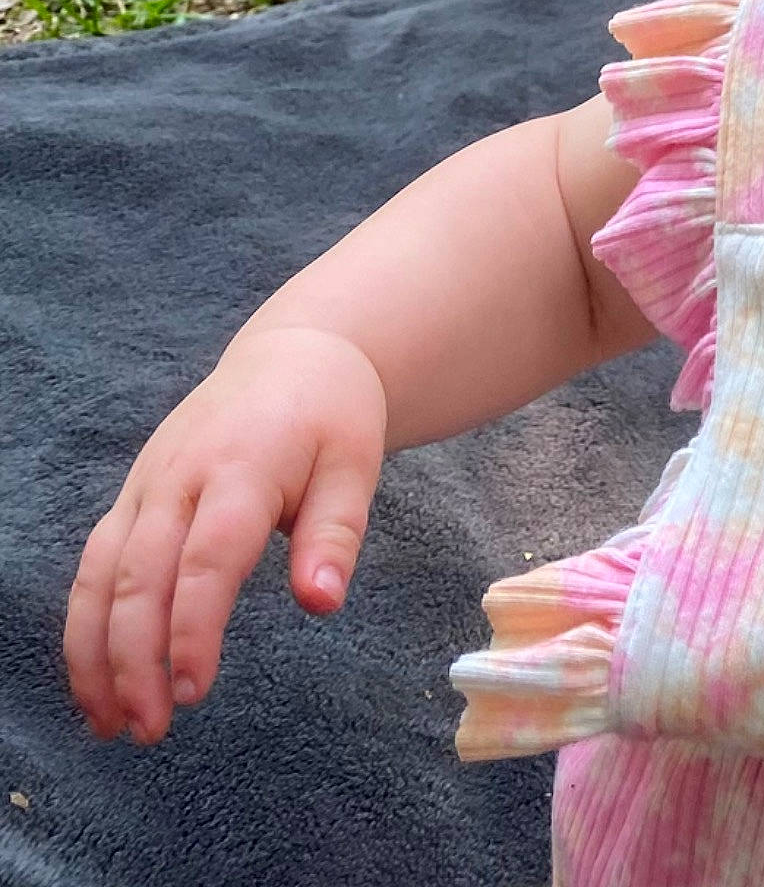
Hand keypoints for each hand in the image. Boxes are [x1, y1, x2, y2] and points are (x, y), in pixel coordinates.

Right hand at [65, 325, 387, 746]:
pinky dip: (85, 626)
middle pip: (138, 575)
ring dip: (94, 654)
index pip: (207, 558)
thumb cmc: (330, 414)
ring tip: (110, 724)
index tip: (195, 692)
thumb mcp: (355, 463)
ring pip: (98, 575)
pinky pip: (94, 566)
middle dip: (133, 660)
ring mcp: (146, 485)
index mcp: (241, 466)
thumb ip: (337, 533)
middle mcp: (178, 477)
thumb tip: (322, 603)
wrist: (292, 356)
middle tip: (150, 729)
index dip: (193, 629)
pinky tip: (97, 680)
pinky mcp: (130, 497)